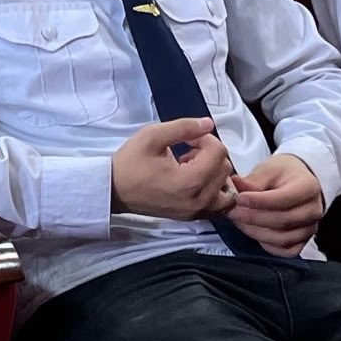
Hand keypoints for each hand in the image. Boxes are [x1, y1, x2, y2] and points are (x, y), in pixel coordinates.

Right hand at [111, 118, 232, 219]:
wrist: (114, 190)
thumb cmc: (130, 163)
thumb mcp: (152, 136)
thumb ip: (184, 127)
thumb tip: (208, 123)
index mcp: (190, 181)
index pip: (219, 152)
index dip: (205, 138)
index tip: (188, 139)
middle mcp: (199, 200)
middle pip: (225, 168)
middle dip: (210, 154)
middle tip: (188, 150)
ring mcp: (196, 211)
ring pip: (226, 187)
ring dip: (214, 172)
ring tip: (192, 167)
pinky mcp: (192, 216)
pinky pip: (219, 204)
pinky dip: (214, 189)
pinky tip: (195, 180)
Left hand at [227, 153, 326, 254]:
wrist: (299, 182)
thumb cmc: (285, 174)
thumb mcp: (269, 169)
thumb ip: (253, 180)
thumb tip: (236, 185)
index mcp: (308, 187)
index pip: (283, 199)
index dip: (259, 201)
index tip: (239, 199)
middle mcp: (313, 210)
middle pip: (282, 220)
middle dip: (253, 218)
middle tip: (233, 211)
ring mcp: (310, 228)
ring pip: (282, 238)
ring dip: (256, 232)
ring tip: (239, 220)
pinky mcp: (303, 241)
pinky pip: (285, 250)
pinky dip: (267, 244)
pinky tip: (253, 231)